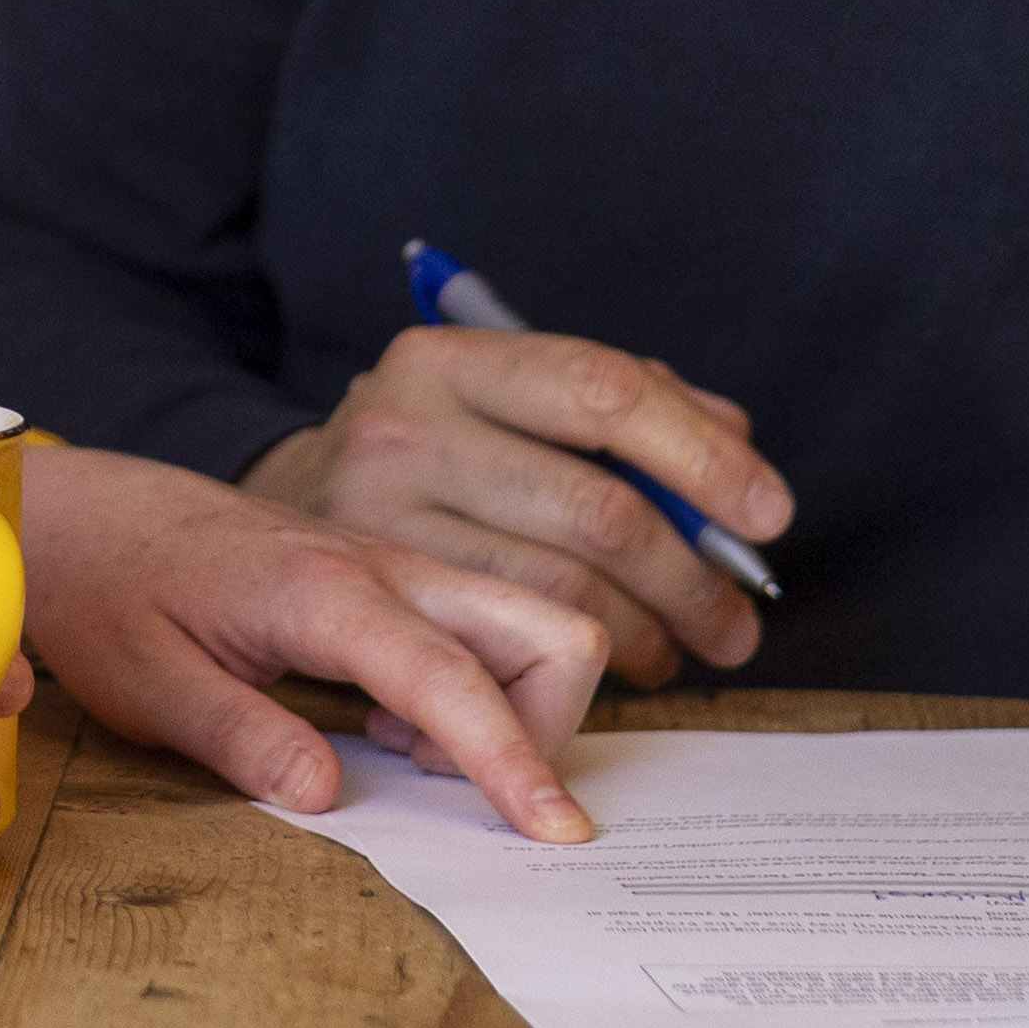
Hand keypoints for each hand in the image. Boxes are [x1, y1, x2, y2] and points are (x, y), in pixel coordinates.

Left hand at [25, 447, 611, 842]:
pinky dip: (482, 689)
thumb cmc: (110, 592)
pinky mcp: (395, 579)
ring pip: (531, 625)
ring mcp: (398, 566)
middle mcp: (383, 567)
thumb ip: (239, 737)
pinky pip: (487, 629)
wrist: (90, 511)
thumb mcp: (147, 682)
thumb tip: (326, 796)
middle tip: (463, 788)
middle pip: (548, 629)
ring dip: (516, 708)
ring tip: (405, 752)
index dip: (514, 758)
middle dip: (552, 725)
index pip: (453, 678)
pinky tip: (394, 722)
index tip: (557, 830)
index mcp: (323, 592)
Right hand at [239, 324, 792, 682]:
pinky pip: (512, 649)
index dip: (701, 455)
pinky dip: (583, 667)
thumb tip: (733, 445)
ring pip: (561, 592)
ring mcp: (376, 518)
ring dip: (647, 635)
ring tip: (679, 651)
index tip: (767, 515)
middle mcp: (403, 425)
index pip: (602, 389)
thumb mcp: (496, 401)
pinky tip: (606, 667)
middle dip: (692, 579)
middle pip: (596, 507)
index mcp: (449, 360)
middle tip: (737, 624)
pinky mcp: (369, 607)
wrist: (260, 516)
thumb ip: (613, 408)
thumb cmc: (422, 458)